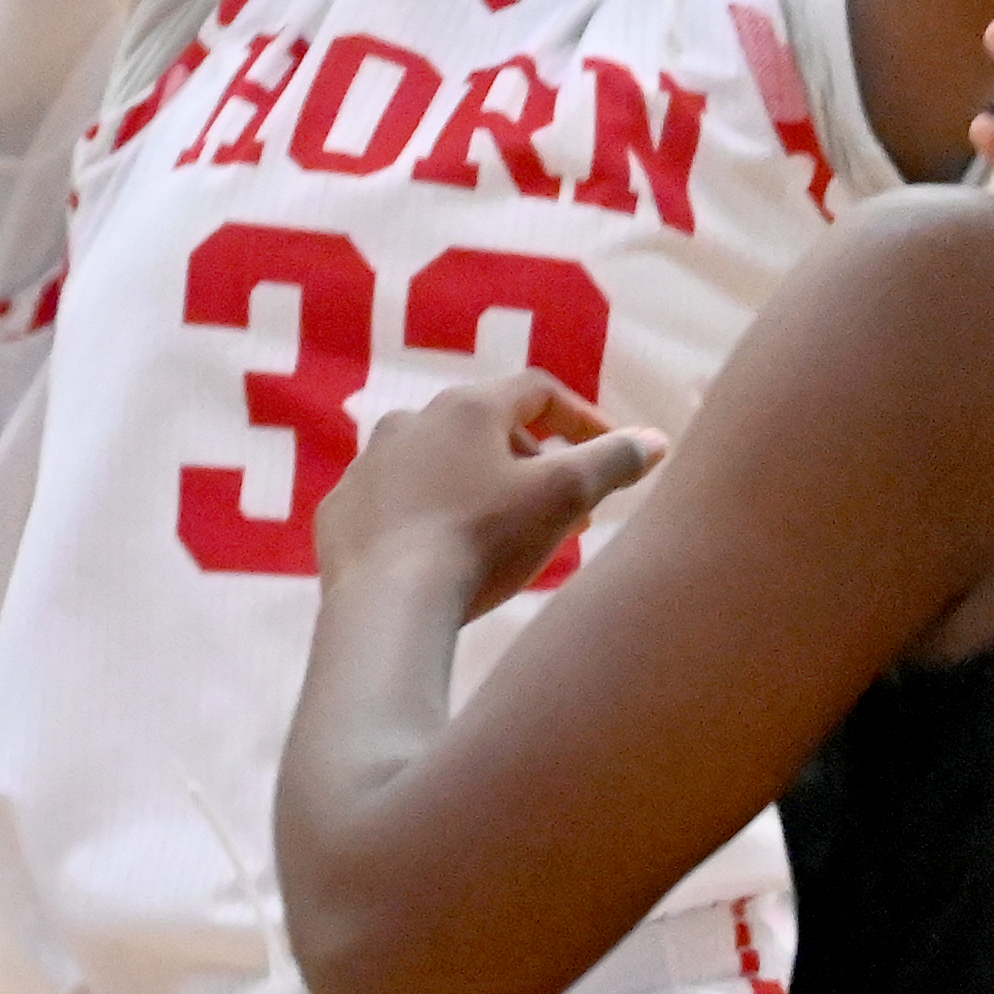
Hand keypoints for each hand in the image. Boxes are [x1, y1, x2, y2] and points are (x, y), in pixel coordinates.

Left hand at [313, 371, 661, 619]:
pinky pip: (395, 505)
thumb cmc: (482, 539)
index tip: (610, 451)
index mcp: (466, 407)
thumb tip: (653, 439)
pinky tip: (444, 556)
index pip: (537, 391)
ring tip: (507, 533)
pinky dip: (427, 518)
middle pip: (486, 427)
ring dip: (479, 488)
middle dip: (533, 461)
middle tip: (565, 507)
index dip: (582, 418)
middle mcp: (410, 421)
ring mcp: (367, 466)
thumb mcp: (563, 497)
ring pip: (438, 465)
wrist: (385, 602)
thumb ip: (612, 461)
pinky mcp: (340, 512)